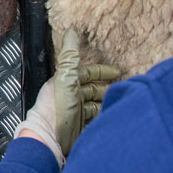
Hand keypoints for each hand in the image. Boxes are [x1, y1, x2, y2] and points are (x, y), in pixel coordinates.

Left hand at [54, 29, 118, 156]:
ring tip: (119, 103)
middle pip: (92, 90)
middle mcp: (69, 97)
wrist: (49, 141)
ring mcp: (74, 114)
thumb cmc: (55, 110)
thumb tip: (71, 31)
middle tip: (122, 88)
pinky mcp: (78, 130)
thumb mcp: (65, 78)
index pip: (86, 73)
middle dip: (106, 88)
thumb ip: (70, 56)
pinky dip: (102, 118)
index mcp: (65, 83)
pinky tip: (111, 117)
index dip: (101, 72)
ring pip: (94, 105)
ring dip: (106, 103)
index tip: (117, 73)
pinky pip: (94, 121)